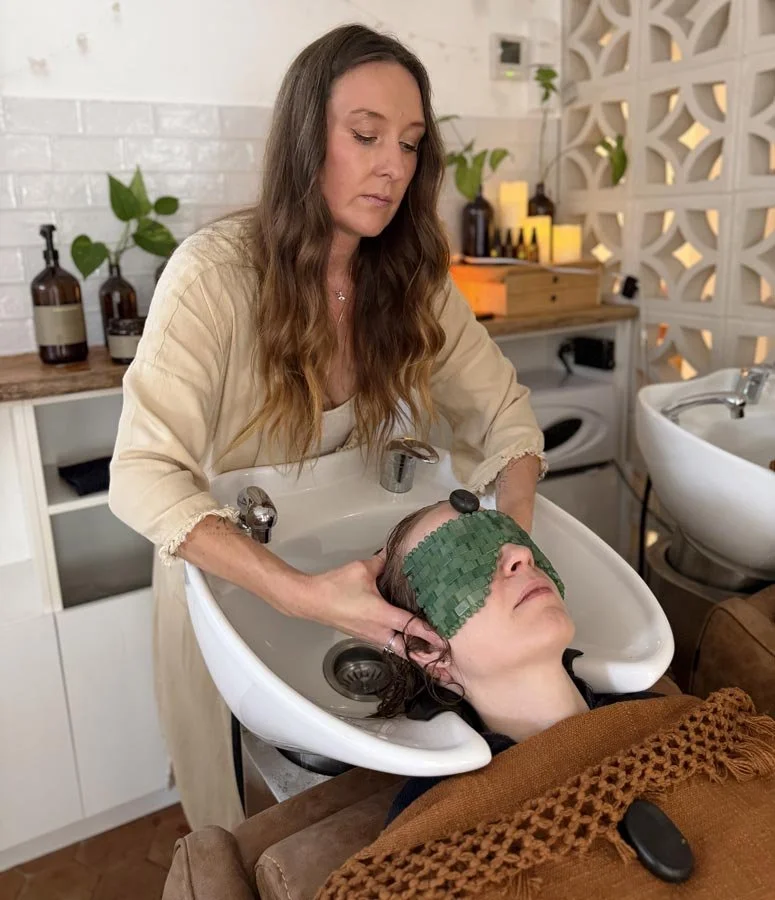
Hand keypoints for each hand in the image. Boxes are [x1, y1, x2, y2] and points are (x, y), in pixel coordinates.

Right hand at [300, 555, 443, 658]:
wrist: (311, 601)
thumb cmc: (334, 587)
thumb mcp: (362, 568)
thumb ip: (383, 562)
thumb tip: (395, 552)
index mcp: (381, 615)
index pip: (411, 627)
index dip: (430, 634)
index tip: (445, 640)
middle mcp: (377, 630)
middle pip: (406, 650)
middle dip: (424, 655)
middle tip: (441, 655)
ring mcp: (370, 636)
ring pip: (396, 650)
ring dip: (412, 652)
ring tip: (429, 652)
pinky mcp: (363, 635)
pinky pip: (386, 645)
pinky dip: (399, 646)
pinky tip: (406, 640)